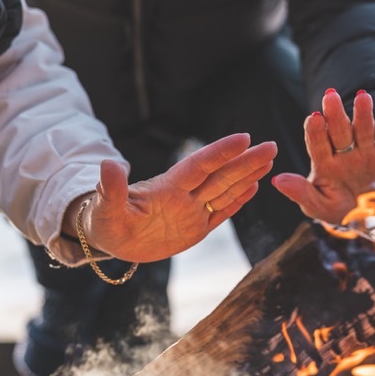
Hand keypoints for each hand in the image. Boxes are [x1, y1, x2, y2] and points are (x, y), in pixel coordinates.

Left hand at [80, 134, 277, 261]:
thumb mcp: (104, 208)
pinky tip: (254, 187)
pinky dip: (238, 201)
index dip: (220, 152)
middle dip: (246, 161)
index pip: (199, 166)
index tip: (244, 137)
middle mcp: (184, 196)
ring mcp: (191, 211)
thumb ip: (111, 188)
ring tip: (269, 159)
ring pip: (225, 190)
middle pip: (220, 175)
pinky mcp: (194, 230)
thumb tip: (107, 164)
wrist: (109, 238)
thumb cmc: (103, 220)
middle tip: (271, 145)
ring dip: (247, 175)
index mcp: (167, 187)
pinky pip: (220, 213)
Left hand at [272, 88, 374, 225]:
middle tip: (330, 96)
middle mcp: (344, 152)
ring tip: (363, 97)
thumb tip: (277, 180)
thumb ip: (301, 193)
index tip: (314, 118)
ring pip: (363, 128)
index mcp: (324, 163)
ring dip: (363, 113)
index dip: (315, 131)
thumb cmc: (341, 212)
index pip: (317, 144)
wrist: (374, 220)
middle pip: (339, 130)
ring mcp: (365, 151)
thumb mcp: (319, 207)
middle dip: (335, 114)